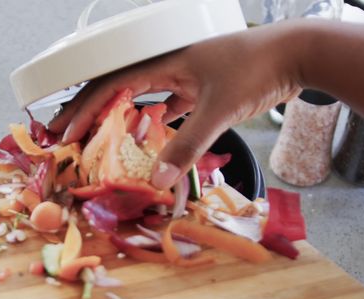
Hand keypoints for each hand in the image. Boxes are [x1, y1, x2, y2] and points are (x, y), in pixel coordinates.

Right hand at [48, 23, 305, 188]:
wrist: (298, 53)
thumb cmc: (258, 69)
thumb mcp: (219, 110)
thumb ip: (188, 145)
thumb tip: (159, 180)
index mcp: (164, 60)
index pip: (111, 84)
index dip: (84, 108)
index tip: (65, 132)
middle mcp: (169, 64)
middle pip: (117, 87)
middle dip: (89, 110)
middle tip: (65, 133)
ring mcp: (186, 74)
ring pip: (139, 96)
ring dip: (116, 115)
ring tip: (95, 136)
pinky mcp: (203, 87)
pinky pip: (166, 105)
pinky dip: (150, 121)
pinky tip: (144, 137)